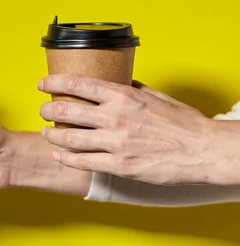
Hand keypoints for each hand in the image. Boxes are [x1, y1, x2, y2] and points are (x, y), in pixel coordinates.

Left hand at [38, 74, 236, 185]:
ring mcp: (115, 143)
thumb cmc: (182, 123)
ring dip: (51, 135)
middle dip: (48, 110)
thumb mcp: (155, 96)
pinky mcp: (119, 165)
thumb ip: (132, 89)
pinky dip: (66, 158)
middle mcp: (115, 117)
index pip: (78, 83)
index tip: (43, 84)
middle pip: (66, 110)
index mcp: (123, 96)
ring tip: (46, 133)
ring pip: (69, 138)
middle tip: (43, 110)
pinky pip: (82, 161)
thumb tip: (117, 80)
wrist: (203, 151)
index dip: (54, 82)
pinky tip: (59, 155)